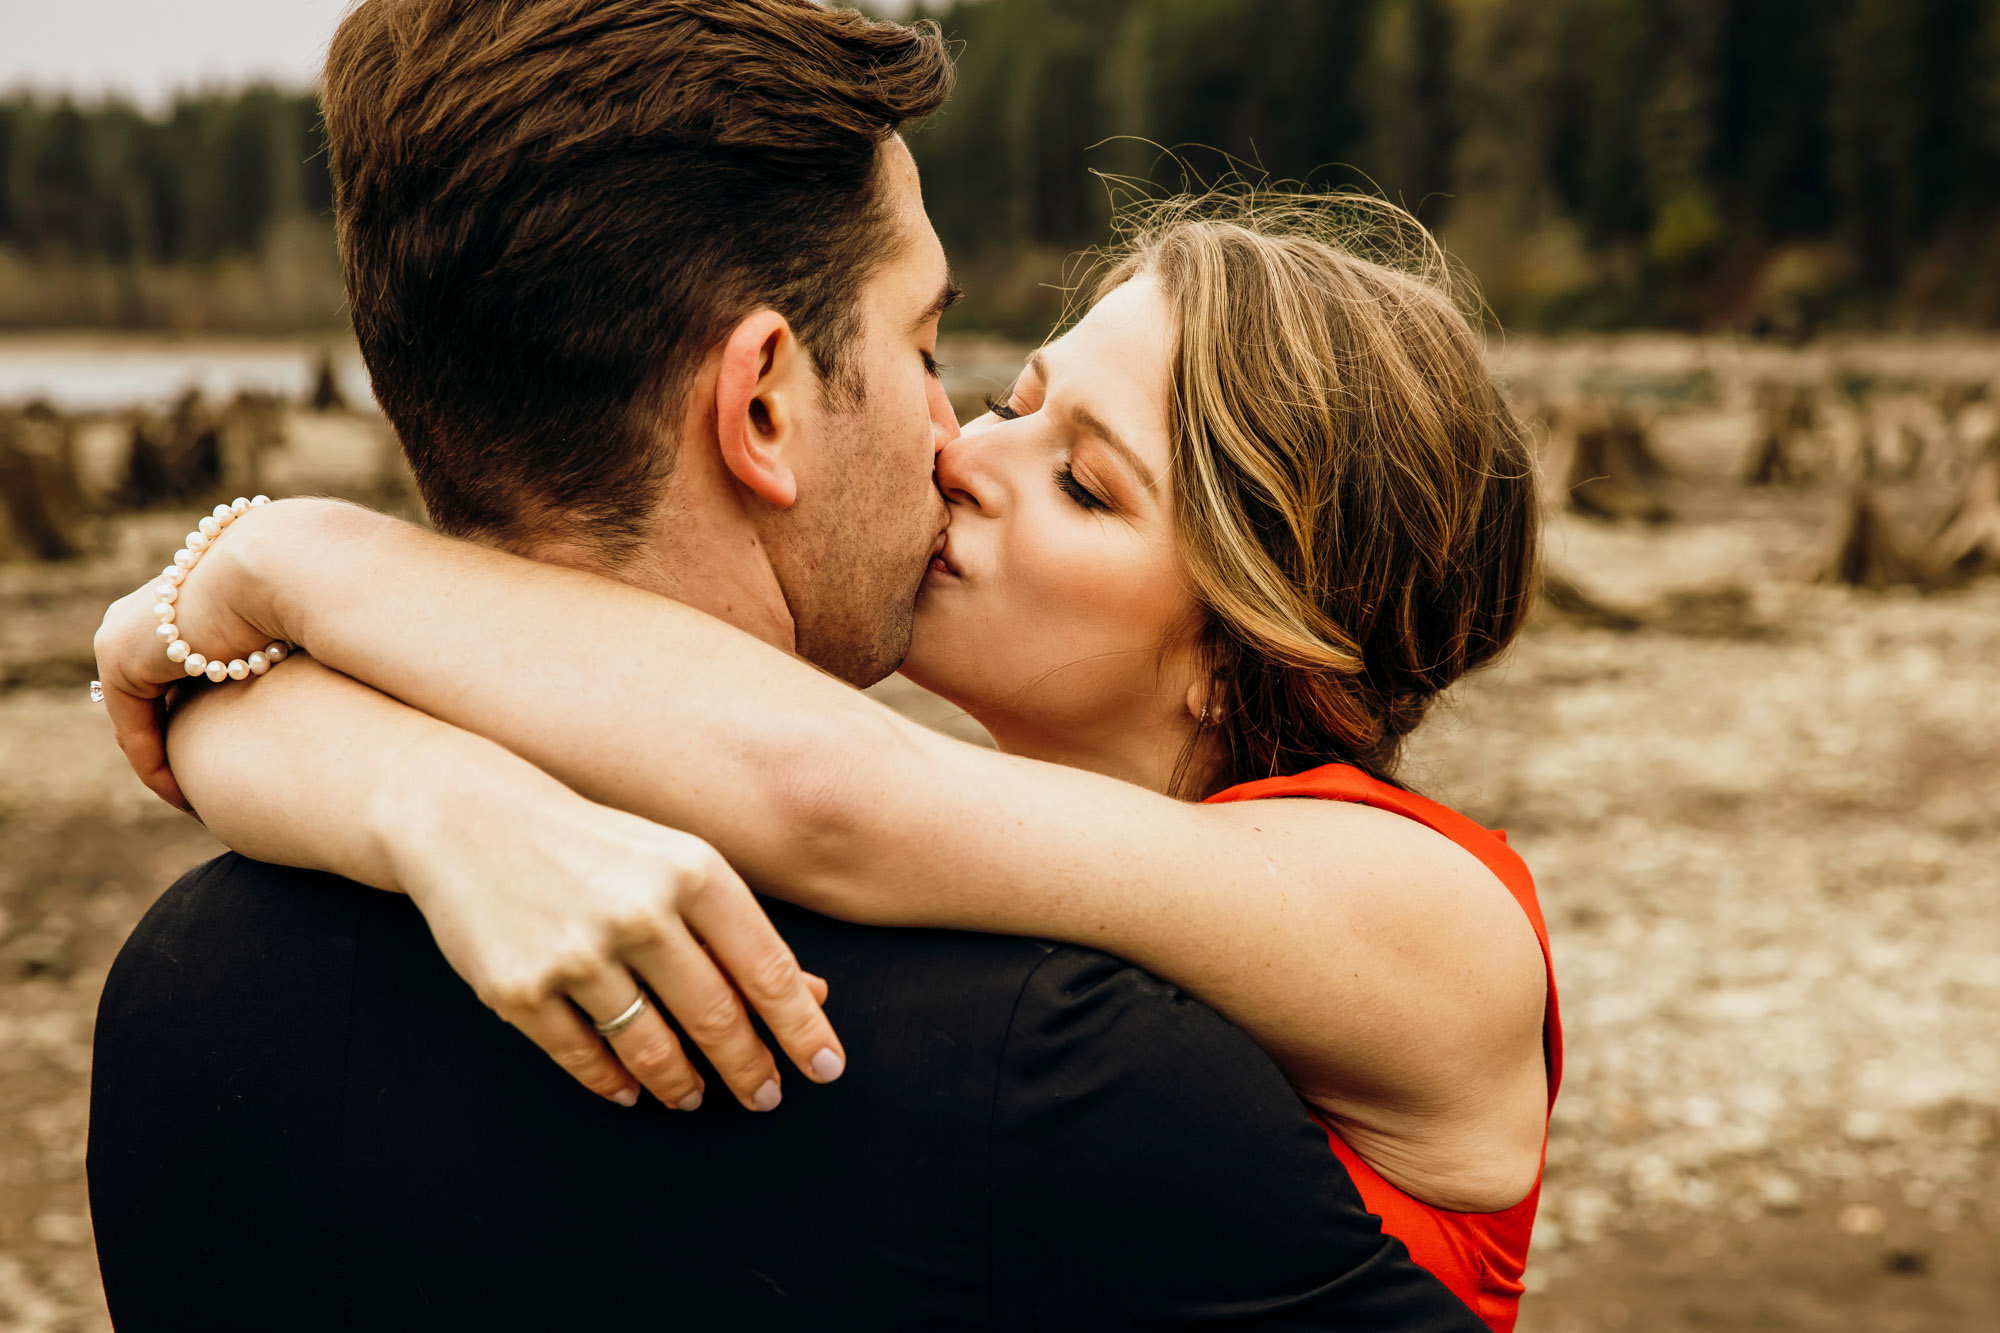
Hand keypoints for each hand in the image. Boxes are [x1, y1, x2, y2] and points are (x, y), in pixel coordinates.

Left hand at [93, 503, 290, 813]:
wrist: (285, 566)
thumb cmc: (319, 593)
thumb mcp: (314, 627)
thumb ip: (317, 647)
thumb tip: (359, 670)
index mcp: (197, 595)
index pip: (194, 665)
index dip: (219, 715)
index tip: (248, 755)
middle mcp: (155, 608)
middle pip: (163, 691)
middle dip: (187, 741)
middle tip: (218, 787)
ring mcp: (130, 629)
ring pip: (145, 714)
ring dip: (171, 762)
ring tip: (205, 802)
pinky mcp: (120, 655)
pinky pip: (133, 728)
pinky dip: (156, 768)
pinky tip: (190, 801)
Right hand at [390, 761, 845, 1113]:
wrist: (471, 818)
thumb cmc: (596, 847)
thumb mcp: (676, 867)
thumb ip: (739, 932)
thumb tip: (813, 996)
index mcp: (691, 872)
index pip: (765, 970)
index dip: (801, 1029)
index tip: (826, 1069)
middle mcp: (639, 910)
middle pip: (715, 1016)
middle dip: (749, 1067)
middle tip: (765, 1096)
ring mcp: (576, 952)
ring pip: (650, 1046)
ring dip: (681, 1083)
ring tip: (695, 1095)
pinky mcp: (520, 987)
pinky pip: (581, 1056)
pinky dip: (613, 1081)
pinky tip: (632, 1091)